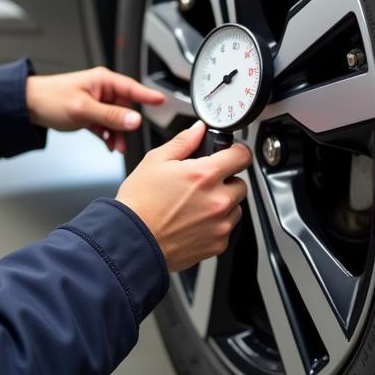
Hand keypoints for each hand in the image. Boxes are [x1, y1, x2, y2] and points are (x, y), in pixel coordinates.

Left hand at [25, 67, 164, 151]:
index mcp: (103, 81)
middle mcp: (102, 90)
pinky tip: (108, 144)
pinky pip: (105, 125)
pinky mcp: (89, 114)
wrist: (28, 106)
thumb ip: (110, 116)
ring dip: (117, 133)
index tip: (163, 101)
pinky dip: (108, 135)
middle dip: (128, 125)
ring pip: (116, 120)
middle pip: (125, 108)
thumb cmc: (51, 98)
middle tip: (128, 138)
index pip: (132, 88)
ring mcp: (96, 102)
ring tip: (117, 146)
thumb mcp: (83, 109)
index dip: (148, 96)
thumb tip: (134, 119)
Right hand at [116, 121, 251, 271]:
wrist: (133, 239)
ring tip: (196, 204)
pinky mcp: (218, 244)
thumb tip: (198, 130)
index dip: (236, 152)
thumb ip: (183, 142)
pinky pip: (227, 228)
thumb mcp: (155, 161)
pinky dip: (216, 224)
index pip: (242, 156)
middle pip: (240, 183)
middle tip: (202, 184)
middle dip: (225, 180)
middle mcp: (218, 200)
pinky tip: (194, 221)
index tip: (231, 154)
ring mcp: (220, 224)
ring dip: (223, 203)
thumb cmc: (140, 203)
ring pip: (236, 207)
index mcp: (205, 175)